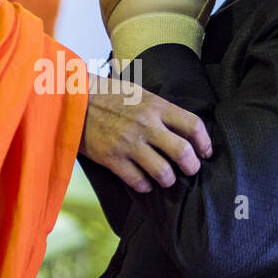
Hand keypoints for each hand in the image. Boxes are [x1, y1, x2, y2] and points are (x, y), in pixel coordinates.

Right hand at [81, 74, 211, 191]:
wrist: (72, 99)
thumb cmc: (108, 95)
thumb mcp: (138, 92)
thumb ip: (160, 109)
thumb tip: (183, 129)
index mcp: (155, 105)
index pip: (193, 125)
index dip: (205, 143)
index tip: (205, 152)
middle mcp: (145, 125)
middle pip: (183, 153)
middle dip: (192, 166)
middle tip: (190, 170)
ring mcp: (128, 143)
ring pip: (163, 172)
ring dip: (168, 179)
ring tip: (165, 177)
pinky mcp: (111, 158)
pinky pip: (138, 181)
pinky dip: (145, 185)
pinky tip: (143, 180)